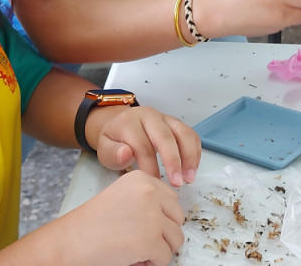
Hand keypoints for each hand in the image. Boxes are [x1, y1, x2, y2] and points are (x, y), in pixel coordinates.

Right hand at [59, 170, 184, 265]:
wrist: (70, 242)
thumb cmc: (91, 225)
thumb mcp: (122, 196)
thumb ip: (147, 199)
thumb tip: (171, 217)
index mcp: (143, 179)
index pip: (172, 200)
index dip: (160, 219)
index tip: (141, 225)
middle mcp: (150, 192)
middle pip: (177, 219)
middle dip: (163, 234)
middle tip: (138, 239)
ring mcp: (152, 216)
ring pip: (175, 240)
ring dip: (158, 249)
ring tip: (134, 248)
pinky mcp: (151, 240)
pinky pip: (166, 258)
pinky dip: (151, 263)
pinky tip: (132, 257)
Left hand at [87, 106, 201, 187]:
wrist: (119, 124)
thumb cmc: (115, 140)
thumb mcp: (105, 148)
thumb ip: (113, 153)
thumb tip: (126, 154)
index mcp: (130, 122)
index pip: (143, 145)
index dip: (149, 166)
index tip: (153, 183)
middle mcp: (150, 116)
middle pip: (166, 137)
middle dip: (173, 161)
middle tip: (176, 183)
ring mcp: (165, 118)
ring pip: (183, 133)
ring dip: (189, 157)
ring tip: (188, 178)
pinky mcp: (176, 123)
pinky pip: (191, 135)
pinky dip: (195, 152)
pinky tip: (192, 169)